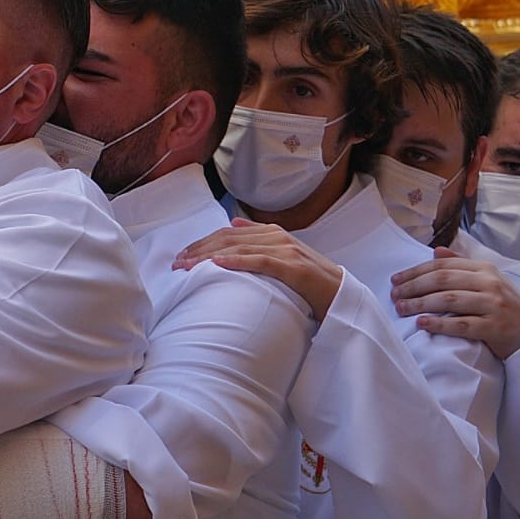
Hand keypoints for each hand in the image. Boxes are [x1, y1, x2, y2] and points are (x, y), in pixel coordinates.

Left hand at [173, 217, 340, 319]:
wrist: (343, 296)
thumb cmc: (309, 281)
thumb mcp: (282, 255)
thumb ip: (258, 238)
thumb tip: (232, 222)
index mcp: (271, 233)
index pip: (228, 234)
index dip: (202, 243)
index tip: (181, 256)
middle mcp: (277, 237)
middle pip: (229, 239)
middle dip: (199, 250)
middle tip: (176, 264)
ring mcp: (287, 250)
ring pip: (240, 248)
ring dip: (209, 257)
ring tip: (188, 266)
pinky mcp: (294, 268)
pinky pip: (261, 261)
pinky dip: (237, 262)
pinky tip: (217, 265)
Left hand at [391, 247, 519, 358]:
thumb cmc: (501, 304)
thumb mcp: (485, 279)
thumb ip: (461, 265)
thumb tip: (435, 251)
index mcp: (483, 269)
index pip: (442, 266)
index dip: (415, 272)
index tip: (396, 280)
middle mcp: (489, 284)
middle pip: (443, 281)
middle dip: (414, 287)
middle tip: (394, 295)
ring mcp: (493, 305)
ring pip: (449, 300)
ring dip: (421, 304)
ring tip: (401, 308)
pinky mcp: (494, 328)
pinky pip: (462, 325)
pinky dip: (440, 324)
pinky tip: (422, 323)